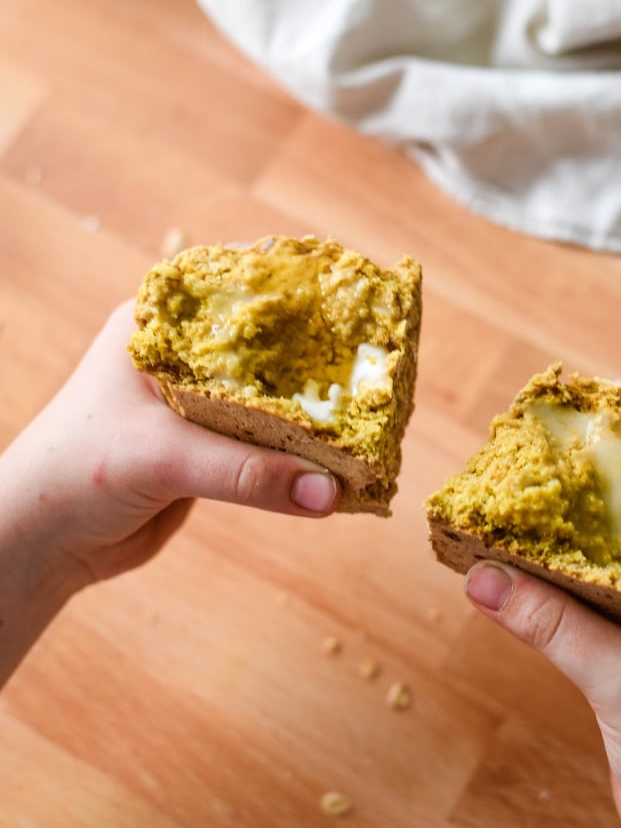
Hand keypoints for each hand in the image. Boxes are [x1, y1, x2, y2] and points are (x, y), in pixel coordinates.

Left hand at [0, 300, 337, 683]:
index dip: (288, 283)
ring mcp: (193, 405)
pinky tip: (335, 460)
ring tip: (367, 408)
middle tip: (372, 355)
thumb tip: (328, 491)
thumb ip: (246, 474)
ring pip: (267, 396)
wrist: (41, 543)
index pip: (232, 284)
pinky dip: (296, 452)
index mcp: (157, 327)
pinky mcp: (206, 450)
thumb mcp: (163, 458)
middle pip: (261, 343)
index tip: (345, 290)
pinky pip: (263, 444)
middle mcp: (179, 358)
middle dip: (313, 351)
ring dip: (310, 409)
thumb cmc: (77, 473)